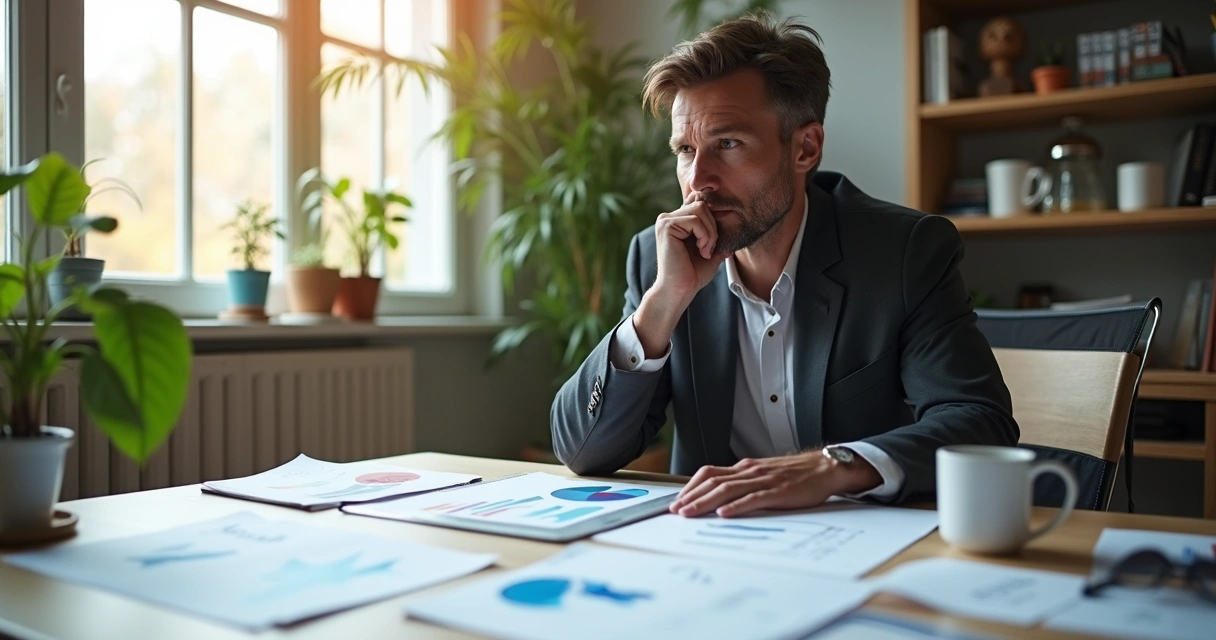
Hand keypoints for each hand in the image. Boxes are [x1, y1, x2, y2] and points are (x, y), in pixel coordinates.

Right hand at [653, 191, 726, 302]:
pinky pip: (695, 220)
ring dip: (710, 232)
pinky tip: (701, 251)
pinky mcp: (666, 226)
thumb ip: (719, 235)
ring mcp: (665, 220)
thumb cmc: (693, 274)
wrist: (680, 290)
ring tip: (706, 251)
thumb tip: (737, 222)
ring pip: (700, 209)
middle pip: (703, 204)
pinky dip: (705, 235)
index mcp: (678, 221)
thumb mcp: (712, 250)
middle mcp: (668, 217)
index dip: (713, 218)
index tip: (715, 240)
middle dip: (713, 227)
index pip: (701, 203)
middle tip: (710, 249)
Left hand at [668, 451, 881, 517]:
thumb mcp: (764, 475)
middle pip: (713, 481)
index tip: (676, 501)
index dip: (690, 487)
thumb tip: (720, 498)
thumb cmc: (795, 475)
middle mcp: (750, 471)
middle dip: (691, 497)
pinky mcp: (779, 491)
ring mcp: (764, 480)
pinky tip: (724, 513)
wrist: (825, 467)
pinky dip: (737, 506)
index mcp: (745, 468)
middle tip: (675, 511)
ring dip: (705, 502)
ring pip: (728, 489)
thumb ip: (744, 484)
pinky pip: (754, 498)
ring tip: (690, 513)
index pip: (709, 473)